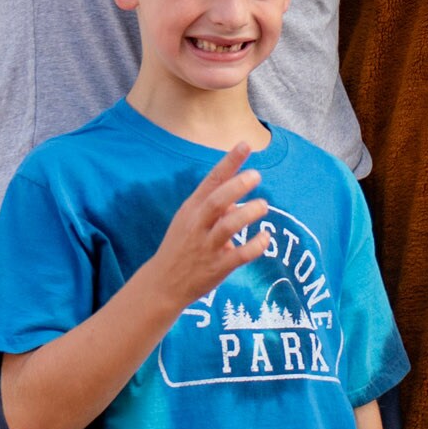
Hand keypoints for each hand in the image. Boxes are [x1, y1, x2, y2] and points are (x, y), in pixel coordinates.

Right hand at [140, 144, 273, 307]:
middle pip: (217, 201)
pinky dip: (254, 245)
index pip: (211, 180)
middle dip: (237, 186)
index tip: (245, 144)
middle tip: (256, 175)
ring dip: (247, 214)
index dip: (229, 162)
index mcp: (192, 209)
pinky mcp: (217, 267)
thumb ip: (214, 207)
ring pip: (227, 227)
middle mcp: (198, 225)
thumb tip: (239, 200)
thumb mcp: (190, 221)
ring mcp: (207, 247)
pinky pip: (239, 255)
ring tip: (263, 205)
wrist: (162, 283)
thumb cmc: (181, 246)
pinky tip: (266, 237)